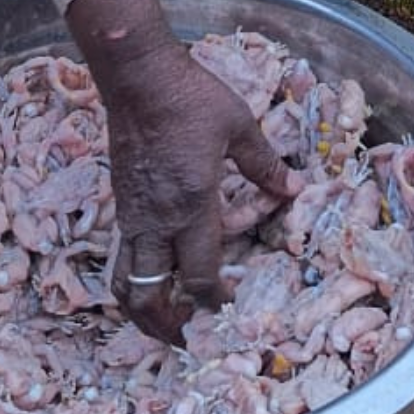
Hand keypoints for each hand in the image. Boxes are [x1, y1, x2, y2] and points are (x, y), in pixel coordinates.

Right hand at [102, 42, 302, 343]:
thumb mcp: (239, 128)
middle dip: (164, 325)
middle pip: (146, 295)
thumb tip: (294, 189)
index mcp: (191, 207)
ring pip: (122, 281)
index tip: (225, 309)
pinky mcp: (119, 202)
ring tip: (162, 319)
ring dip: (141, 307)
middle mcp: (156, 220)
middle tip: (186, 337)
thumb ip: (266, 166)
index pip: (197, 277)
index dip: (212, 302)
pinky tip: (155, 273)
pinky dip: (134, 276)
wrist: (137, 77)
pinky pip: (122, 254)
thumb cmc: (191, 98)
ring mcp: (131, 214)